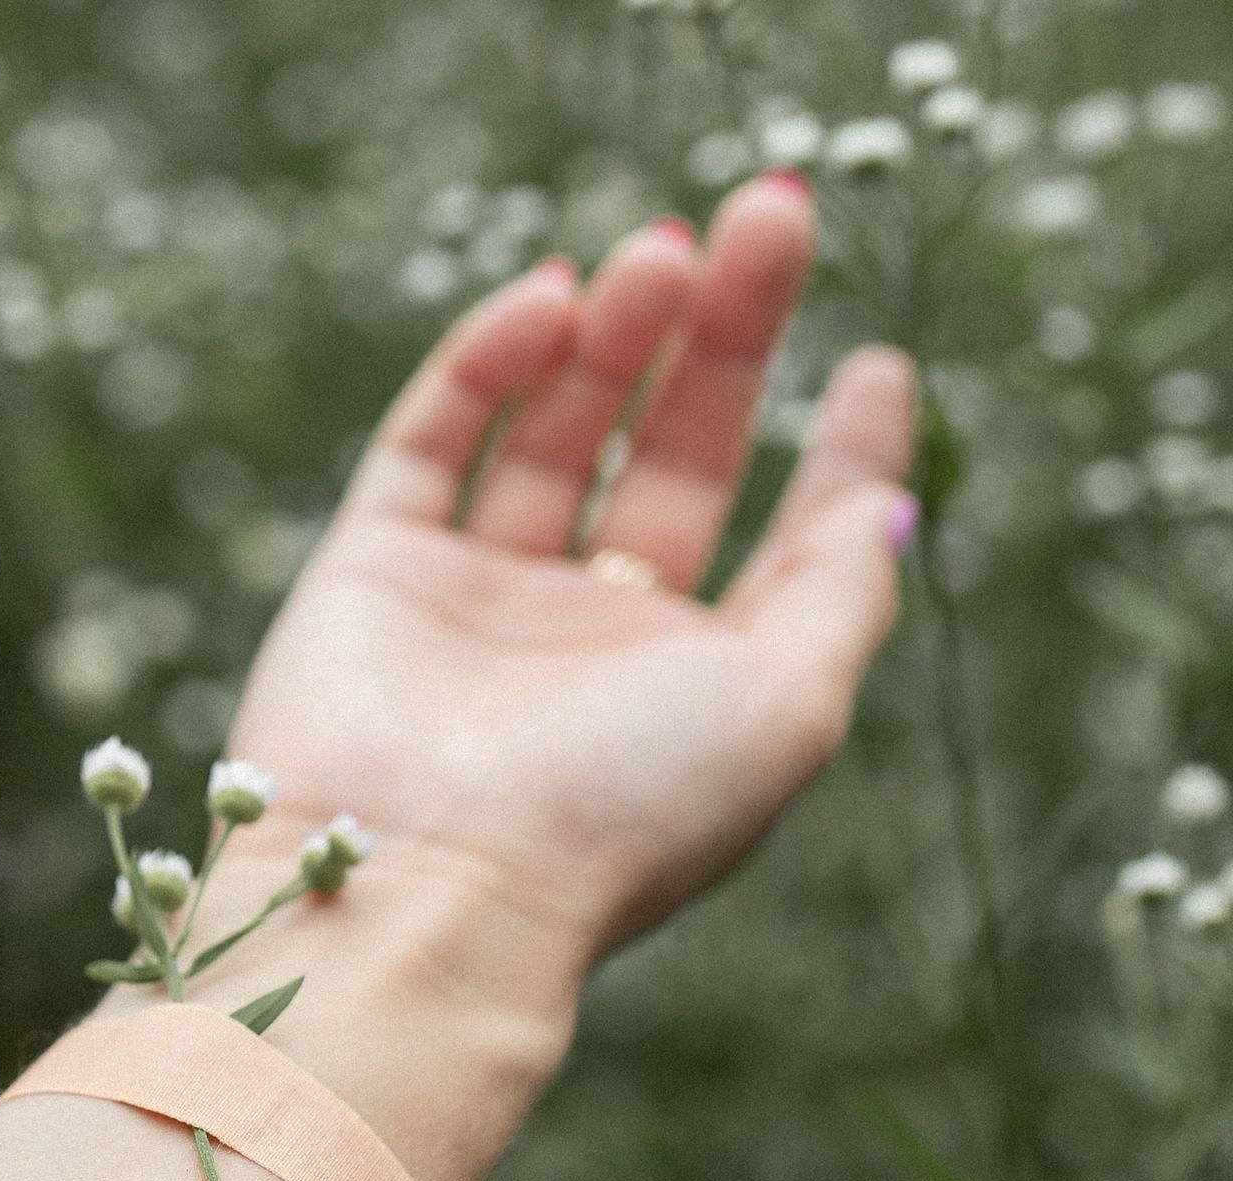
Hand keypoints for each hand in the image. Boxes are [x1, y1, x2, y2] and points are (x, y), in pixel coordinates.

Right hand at [221, 174, 915, 967]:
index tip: (874, 355)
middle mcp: (585, 630)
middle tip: (770, 212)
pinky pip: (434, 438)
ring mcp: (474, 593)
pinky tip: (555, 298)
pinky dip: (488, 361)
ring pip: (555, 426)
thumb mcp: (789, 705)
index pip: (771, 532)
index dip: (829, 445)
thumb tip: (891, 495)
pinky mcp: (373, 565)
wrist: (427, 884)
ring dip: (616, 328)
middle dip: (724, 333)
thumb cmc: (624, 812)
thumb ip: (839, 589)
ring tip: (667, 243)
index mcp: (690, 678)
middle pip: (668, 448)